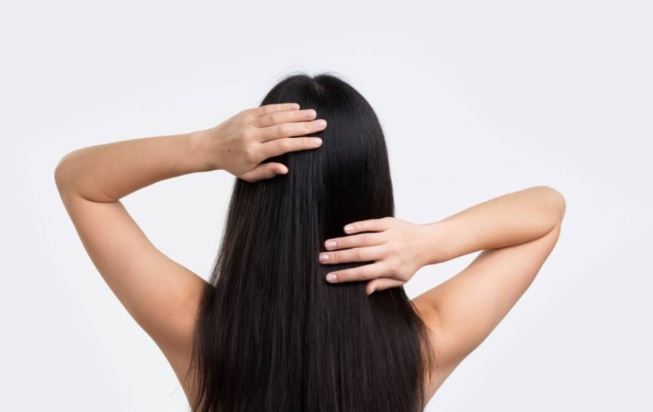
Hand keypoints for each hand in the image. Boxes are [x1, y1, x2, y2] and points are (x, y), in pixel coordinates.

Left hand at [193, 102, 326, 180]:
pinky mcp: (246, 113)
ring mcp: (249, 122)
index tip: (318, 141)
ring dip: (297, 114)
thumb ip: (267, 172)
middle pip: (283, 129)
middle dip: (305, 126)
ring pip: (277, 116)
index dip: (302, 143)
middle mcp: (252, 135)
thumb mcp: (248, 175)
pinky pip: (268, 109)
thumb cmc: (232, 163)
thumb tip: (286, 168)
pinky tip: (297, 107)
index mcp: (253, 152)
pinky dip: (283, 107)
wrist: (210, 146)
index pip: (283, 146)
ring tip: (314, 114)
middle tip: (322, 124)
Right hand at [319, 217, 429, 294]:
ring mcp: (389, 236)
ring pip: (362, 239)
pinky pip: (371, 224)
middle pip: (360, 255)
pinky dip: (358, 226)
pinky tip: (345, 230)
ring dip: (344, 242)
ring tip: (327, 245)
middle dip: (339, 257)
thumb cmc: (411, 263)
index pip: (364, 273)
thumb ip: (382, 284)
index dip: (346, 275)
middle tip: (321, 259)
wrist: (429, 242)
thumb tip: (364, 290)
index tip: (329, 277)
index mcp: (391, 267)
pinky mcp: (390, 223)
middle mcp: (389, 251)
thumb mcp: (400, 279)